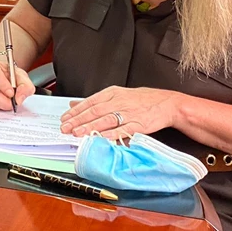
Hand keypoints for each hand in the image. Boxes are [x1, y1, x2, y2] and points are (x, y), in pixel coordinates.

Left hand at [60, 86, 182, 139]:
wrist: (167, 103)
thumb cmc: (141, 100)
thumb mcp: (117, 95)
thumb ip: (96, 101)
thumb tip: (74, 104)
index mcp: (112, 93)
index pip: (89, 102)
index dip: (75, 112)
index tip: (64, 119)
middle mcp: (119, 101)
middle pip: (94, 111)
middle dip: (78, 121)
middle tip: (65, 128)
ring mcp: (129, 113)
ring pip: (105, 120)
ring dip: (90, 127)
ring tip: (77, 133)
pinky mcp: (138, 124)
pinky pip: (122, 130)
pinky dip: (111, 135)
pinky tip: (101, 139)